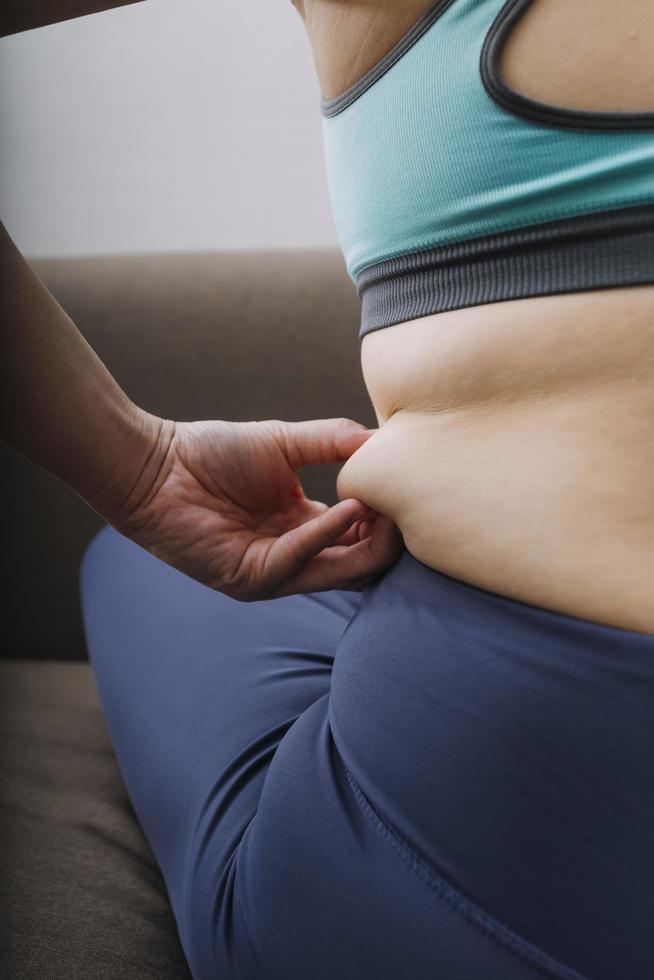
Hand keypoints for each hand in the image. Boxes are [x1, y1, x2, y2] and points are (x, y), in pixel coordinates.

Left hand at [112, 414, 403, 599]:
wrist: (157, 465)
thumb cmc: (213, 452)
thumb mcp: (286, 442)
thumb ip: (335, 441)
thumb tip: (385, 440)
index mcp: (306, 527)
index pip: (362, 537)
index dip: (387, 516)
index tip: (406, 483)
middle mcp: (295, 556)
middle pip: (361, 563)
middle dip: (389, 536)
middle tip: (409, 501)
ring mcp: (275, 573)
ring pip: (342, 573)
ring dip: (370, 540)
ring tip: (387, 503)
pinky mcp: (252, 579)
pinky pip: (302, 560)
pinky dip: (329, 533)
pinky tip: (348, 504)